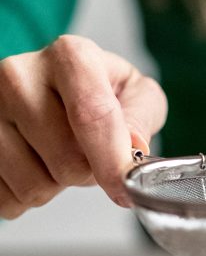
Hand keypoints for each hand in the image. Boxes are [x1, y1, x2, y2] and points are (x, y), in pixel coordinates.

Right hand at [0, 35, 166, 217]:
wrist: (48, 90)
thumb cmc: (97, 92)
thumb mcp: (135, 93)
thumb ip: (142, 117)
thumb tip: (132, 145)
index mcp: (70, 57)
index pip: (92, 116)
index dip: (112, 163)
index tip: (123, 189)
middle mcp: (20, 76)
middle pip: (67, 161)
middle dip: (86, 175)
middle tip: (85, 155)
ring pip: (33, 185)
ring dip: (54, 188)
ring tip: (55, 158)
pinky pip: (6, 197)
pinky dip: (25, 197)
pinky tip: (32, 168)